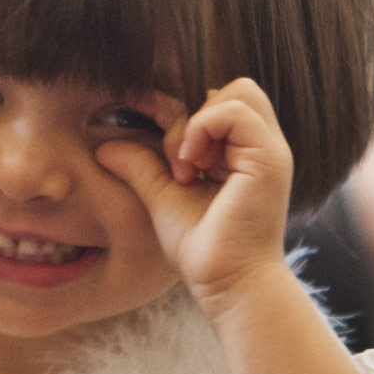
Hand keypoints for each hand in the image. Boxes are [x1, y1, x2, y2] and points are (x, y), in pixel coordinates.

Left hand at [94, 78, 294, 318]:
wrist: (228, 285)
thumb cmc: (202, 250)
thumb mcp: (162, 198)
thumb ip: (141, 166)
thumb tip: (104, 145)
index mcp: (243, 153)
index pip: (214, 102)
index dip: (174, 106)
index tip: (140, 118)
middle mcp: (261, 147)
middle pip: (232, 88)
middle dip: (191, 110)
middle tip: (172, 154)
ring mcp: (269, 150)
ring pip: (237, 91)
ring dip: (199, 120)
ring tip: (184, 165)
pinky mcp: (269, 158)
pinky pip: (235, 111)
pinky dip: (204, 128)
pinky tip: (190, 166)